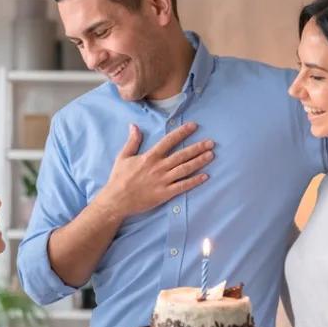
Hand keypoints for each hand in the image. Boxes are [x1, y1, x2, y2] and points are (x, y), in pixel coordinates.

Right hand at [94, 123, 213, 218]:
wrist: (116, 200)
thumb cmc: (118, 178)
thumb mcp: (122, 157)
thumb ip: (132, 141)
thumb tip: (134, 126)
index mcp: (149, 157)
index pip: (169, 141)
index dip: (182, 132)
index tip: (194, 126)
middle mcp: (158, 167)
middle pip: (182, 155)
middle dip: (197, 147)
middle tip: (211, 142)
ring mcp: (163, 181)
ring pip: (185, 169)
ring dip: (199, 161)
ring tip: (211, 155)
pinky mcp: (165, 194)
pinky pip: (182, 186)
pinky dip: (194, 181)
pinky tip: (205, 176)